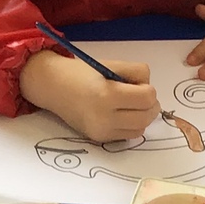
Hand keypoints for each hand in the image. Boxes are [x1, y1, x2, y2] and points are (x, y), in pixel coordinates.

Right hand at [19, 49, 160, 143]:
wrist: (54, 87)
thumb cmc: (82, 72)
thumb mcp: (111, 64)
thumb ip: (137, 73)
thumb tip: (150, 93)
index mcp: (107, 94)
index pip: (147, 98)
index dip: (149, 89)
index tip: (139, 84)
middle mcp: (104, 117)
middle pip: (146, 117)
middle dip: (150, 105)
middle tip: (141, 96)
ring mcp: (101, 131)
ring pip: (140, 129)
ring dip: (142, 117)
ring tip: (131, 105)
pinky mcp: (99, 138)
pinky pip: (127, 135)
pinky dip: (130, 125)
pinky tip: (121, 115)